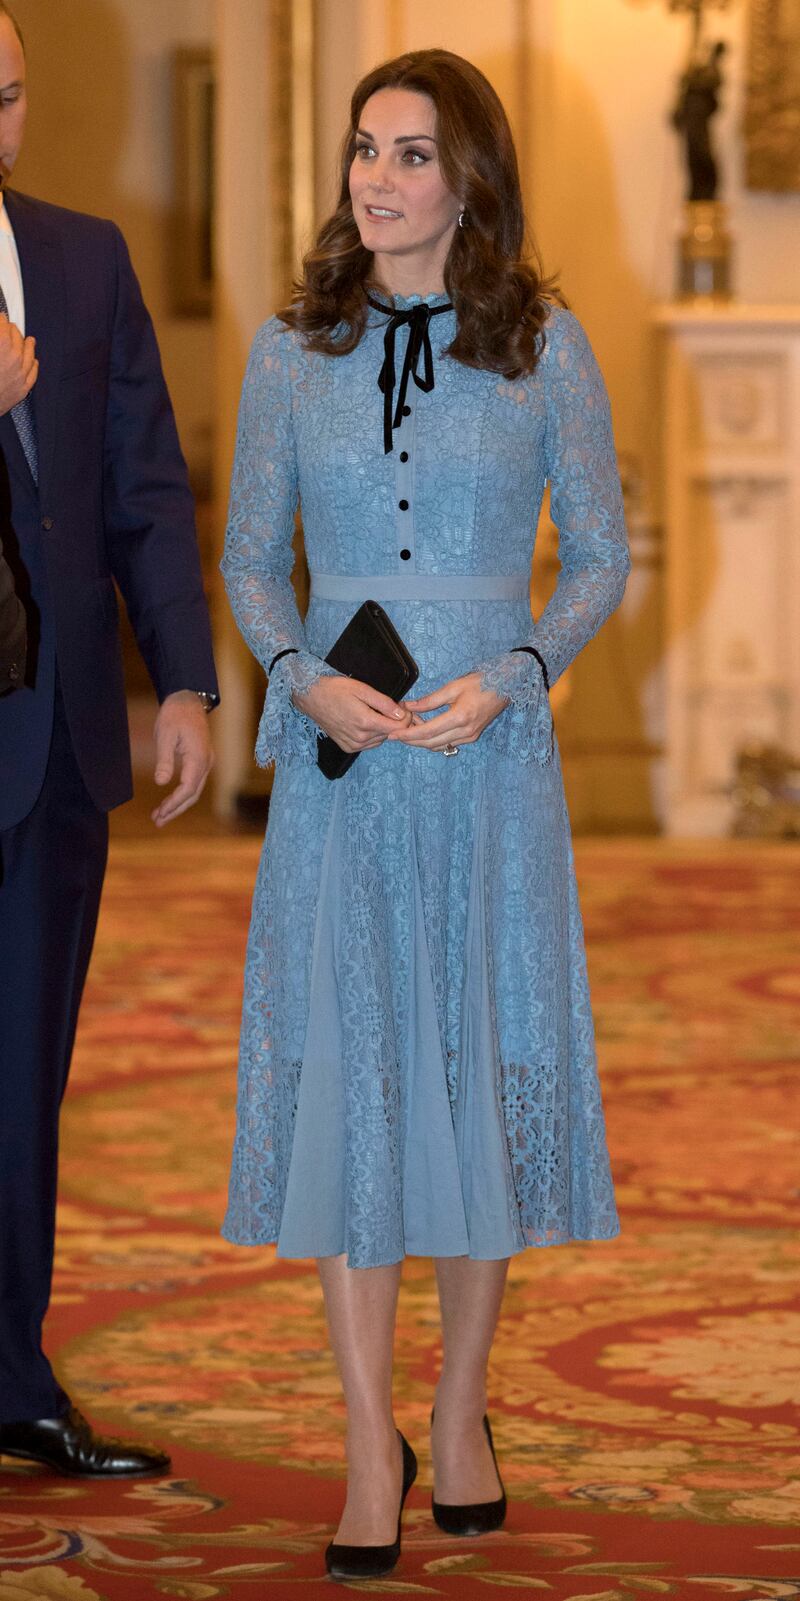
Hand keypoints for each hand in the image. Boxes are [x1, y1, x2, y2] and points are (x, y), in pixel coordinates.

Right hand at [0, 313, 37, 414]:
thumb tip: (1, 337)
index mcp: (2, 346)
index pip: (4, 326)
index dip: (1, 320)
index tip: (1, 318)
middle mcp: (13, 358)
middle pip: (17, 338)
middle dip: (12, 330)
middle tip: (9, 327)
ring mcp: (20, 375)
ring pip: (29, 354)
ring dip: (28, 345)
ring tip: (30, 340)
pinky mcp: (22, 389)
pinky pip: (32, 373)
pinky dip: (34, 365)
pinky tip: (35, 361)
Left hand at [151, 690, 213, 825]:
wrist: (188, 698)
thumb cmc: (175, 714)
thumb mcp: (164, 735)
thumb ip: (164, 760)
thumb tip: (161, 783)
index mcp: (198, 757)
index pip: (188, 789)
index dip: (174, 803)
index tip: (159, 812)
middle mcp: (206, 763)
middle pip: (193, 794)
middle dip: (175, 809)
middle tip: (157, 821)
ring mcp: (206, 762)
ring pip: (194, 791)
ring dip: (178, 805)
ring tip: (160, 816)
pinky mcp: (202, 760)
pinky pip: (194, 783)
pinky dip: (182, 795)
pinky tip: (170, 801)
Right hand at [293, 673, 412, 752]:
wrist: (311, 698)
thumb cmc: (335, 690)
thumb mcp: (362, 689)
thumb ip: (384, 703)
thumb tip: (402, 713)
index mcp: (366, 722)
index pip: (399, 727)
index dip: (406, 717)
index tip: (402, 707)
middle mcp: (360, 738)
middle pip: (391, 734)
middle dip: (395, 721)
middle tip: (389, 706)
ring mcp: (354, 745)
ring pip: (381, 740)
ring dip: (383, 728)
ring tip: (375, 713)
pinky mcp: (348, 748)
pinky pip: (369, 744)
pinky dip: (373, 735)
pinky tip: (366, 723)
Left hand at [387, 672, 507, 750]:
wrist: (506, 686)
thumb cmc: (481, 682)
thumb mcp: (453, 687)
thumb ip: (430, 700)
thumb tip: (408, 707)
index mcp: (460, 718)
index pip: (428, 732)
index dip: (409, 735)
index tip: (393, 735)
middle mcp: (465, 732)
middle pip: (431, 743)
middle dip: (412, 740)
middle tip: (396, 733)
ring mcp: (470, 737)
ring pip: (439, 745)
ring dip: (422, 740)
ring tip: (410, 727)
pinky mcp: (472, 737)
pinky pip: (448, 743)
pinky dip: (434, 739)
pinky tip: (426, 728)